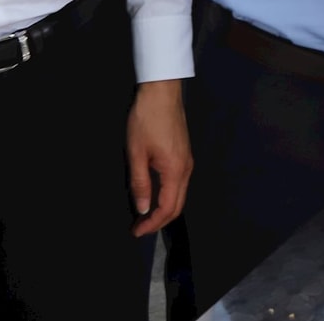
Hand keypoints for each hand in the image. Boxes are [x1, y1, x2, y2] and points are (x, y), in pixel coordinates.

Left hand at [127, 80, 192, 236]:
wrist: (162, 91)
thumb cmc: (146, 120)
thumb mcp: (136, 152)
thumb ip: (140, 183)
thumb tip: (142, 209)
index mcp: (175, 170)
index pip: (167, 208)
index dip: (152, 223)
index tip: (136, 231)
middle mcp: (186, 169)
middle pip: (177, 205)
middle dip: (159, 221)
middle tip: (139, 228)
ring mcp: (187, 161)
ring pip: (179, 195)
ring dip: (164, 209)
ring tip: (144, 214)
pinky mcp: (184, 154)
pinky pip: (179, 184)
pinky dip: (167, 195)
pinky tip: (154, 194)